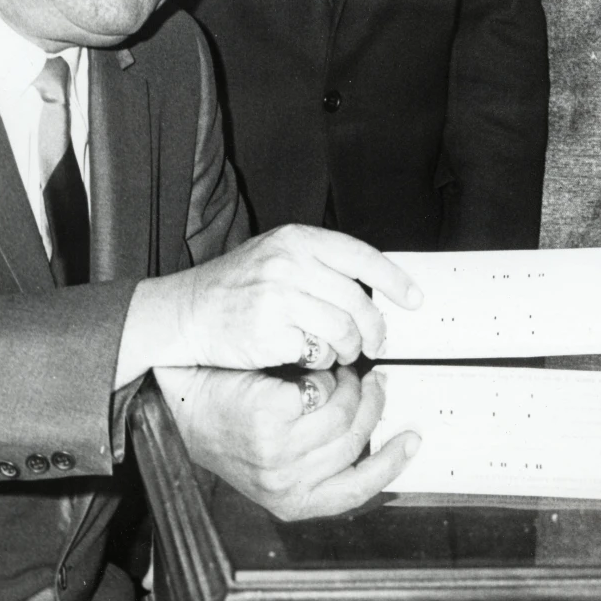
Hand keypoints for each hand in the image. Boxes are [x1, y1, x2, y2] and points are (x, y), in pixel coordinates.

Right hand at [132, 225, 421, 375]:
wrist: (186, 311)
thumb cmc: (234, 287)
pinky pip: (317, 352)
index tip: (414, 298)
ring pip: (342, 329)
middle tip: (377, 343)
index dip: (394, 280)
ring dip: (349, 349)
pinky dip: (321, 361)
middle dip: (375, 328)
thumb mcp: (276, 255)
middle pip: (358, 300)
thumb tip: (372, 287)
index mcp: (297, 239)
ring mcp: (278, 297)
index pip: (361, 256)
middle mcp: (289, 263)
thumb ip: (319, 263)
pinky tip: (310, 358)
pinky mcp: (269, 332)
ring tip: (342, 353)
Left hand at [156, 364, 417, 521]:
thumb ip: (320, 459)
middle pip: (356, 441)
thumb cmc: (232, 424)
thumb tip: (371, 435)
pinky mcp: (269, 419)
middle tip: (371, 381)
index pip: (356, 491)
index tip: (412, 439)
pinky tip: (312, 372)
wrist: (188, 402)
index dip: (391, 465)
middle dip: (369, 405)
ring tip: (339, 373)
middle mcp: (286, 485)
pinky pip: (323, 392)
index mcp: (293, 501)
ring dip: (347, 385)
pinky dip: (322, 376)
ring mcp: (277, 454)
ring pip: (343, 413)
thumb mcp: (278, 461)